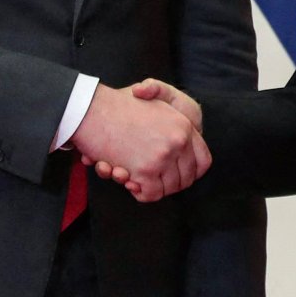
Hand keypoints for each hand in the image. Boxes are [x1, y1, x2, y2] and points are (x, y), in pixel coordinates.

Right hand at [71, 82, 209, 201]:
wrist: (92, 108)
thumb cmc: (118, 106)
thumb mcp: (154, 102)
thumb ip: (172, 124)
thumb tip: (179, 150)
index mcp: (184, 125)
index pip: (203, 161)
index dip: (191, 173)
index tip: (177, 175)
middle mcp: (178, 141)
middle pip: (186, 179)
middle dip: (170, 184)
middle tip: (152, 179)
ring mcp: (163, 156)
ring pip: (169, 189)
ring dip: (153, 188)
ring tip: (135, 176)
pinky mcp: (146, 170)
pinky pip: (151, 194)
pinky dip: (141, 193)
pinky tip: (129, 181)